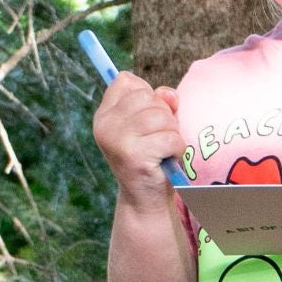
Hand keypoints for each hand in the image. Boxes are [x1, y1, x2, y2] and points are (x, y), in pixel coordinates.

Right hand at [93, 71, 187, 211]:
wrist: (145, 200)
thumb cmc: (151, 158)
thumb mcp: (151, 125)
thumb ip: (159, 102)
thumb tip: (169, 95)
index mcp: (104, 115)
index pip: (126, 81)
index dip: (146, 94)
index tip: (148, 117)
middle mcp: (105, 125)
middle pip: (146, 96)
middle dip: (163, 116)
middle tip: (158, 139)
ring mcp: (117, 139)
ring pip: (161, 116)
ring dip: (172, 133)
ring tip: (164, 150)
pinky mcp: (134, 154)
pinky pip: (170, 137)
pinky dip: (177, 148)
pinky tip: (168, 160)